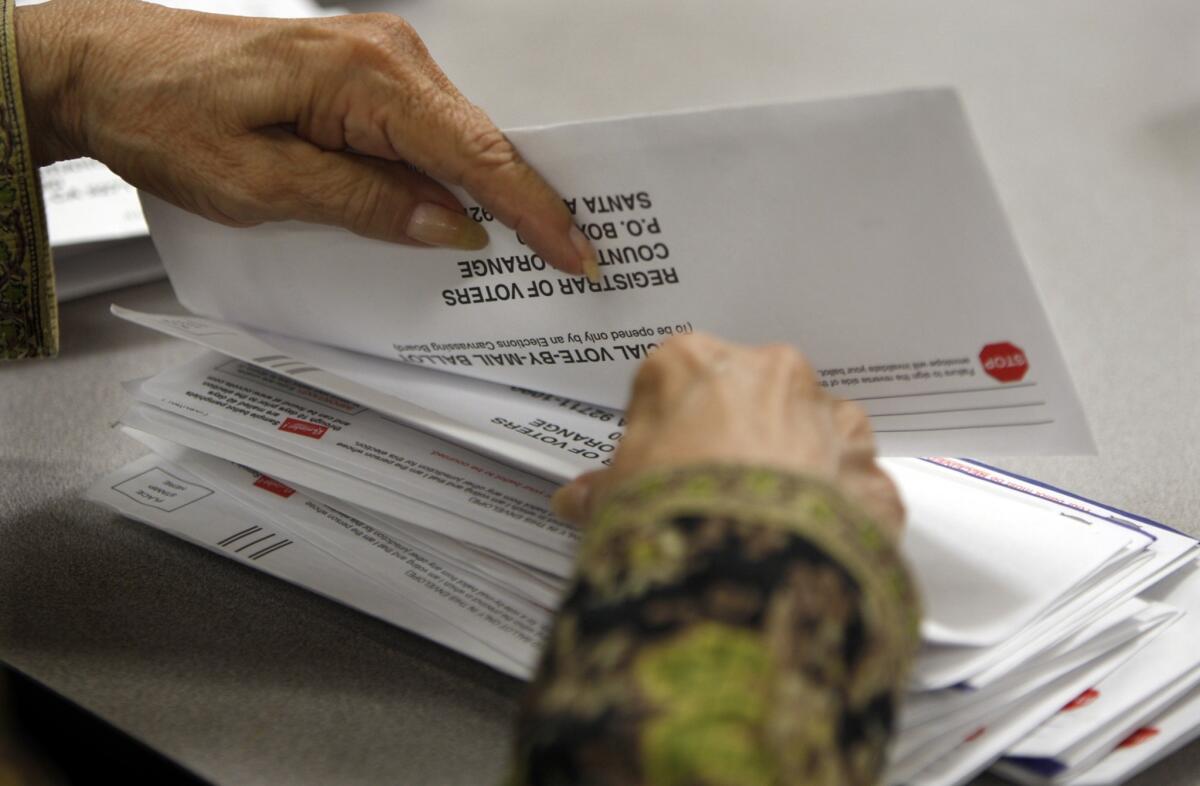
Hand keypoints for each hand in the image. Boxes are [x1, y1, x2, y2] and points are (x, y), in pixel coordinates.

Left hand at [16, 0, 596, 275]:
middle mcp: (384, 55)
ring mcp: (375, 60)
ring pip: (454, 140)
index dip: (534, 209)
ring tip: (524, 250)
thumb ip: (363, 204)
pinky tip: (454, 213)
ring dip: (484, 195)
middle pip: (480, 143)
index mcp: (367, 75)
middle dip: (525, 205)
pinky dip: (444, 176)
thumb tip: (448, 227)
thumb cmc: (160, 108)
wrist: (101, 62)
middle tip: (568, 262)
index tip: (576, 252)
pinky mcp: (359, 77)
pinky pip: (421, 133)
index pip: (477, 154)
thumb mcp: (260, 184)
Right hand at [551, 333, 904, 536]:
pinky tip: (808, 545)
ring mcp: (829, 421)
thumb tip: (580, 500)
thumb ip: (604, 488)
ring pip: (815, 430)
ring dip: (798, 464)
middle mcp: (771, 375)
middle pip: (752, 395)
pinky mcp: (869, 473)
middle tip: (711, 491)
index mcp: (696, 362)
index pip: (676, 380)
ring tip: (765, 522)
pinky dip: (838, 511)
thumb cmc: (667, 518)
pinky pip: (854, 485)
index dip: (668, 427)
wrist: (741, 575)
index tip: (660, 462)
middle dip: (739, 436)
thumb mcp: (613, 500)